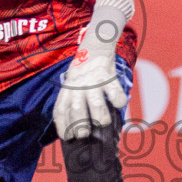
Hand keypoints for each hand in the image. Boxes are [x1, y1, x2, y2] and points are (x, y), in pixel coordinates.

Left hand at [52, 0, 133, 139]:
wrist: (95, 44)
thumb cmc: (84, 69)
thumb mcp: (72, 82)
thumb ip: (72, 100)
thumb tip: (77, 126)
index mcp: (68, 88)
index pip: (61, 110)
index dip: (62, 125)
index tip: (67, 138)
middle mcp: (78, 85)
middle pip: (77, 109)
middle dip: (80, 125)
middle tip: (84, 134)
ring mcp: (93, 81)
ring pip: (96, 104)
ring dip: (100, 117)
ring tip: (103, 122)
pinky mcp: (107, 76)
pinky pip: (114, 92)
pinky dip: (119, 101)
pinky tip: (120, 104)